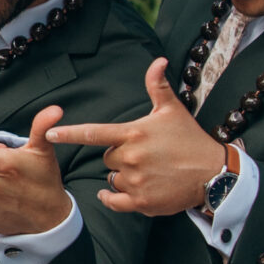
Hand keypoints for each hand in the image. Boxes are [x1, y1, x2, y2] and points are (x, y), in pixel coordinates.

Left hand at [45, 58, 223, 215]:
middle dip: (119, 156)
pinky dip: (111, 198)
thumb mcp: (173, 110)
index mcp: (133, 133)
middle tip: (144, 155)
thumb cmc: (190, 140)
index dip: (69, 133)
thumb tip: (158, 60)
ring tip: (148, 172)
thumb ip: (157, 86)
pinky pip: (114, 200)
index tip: (49, 134)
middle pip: (107, 158)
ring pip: (112, 179)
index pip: (94, 133)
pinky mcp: (142, 202)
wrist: (213, 174)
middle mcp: (131, 157)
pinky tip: (116, 194)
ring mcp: (136, 181)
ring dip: (123, 177)